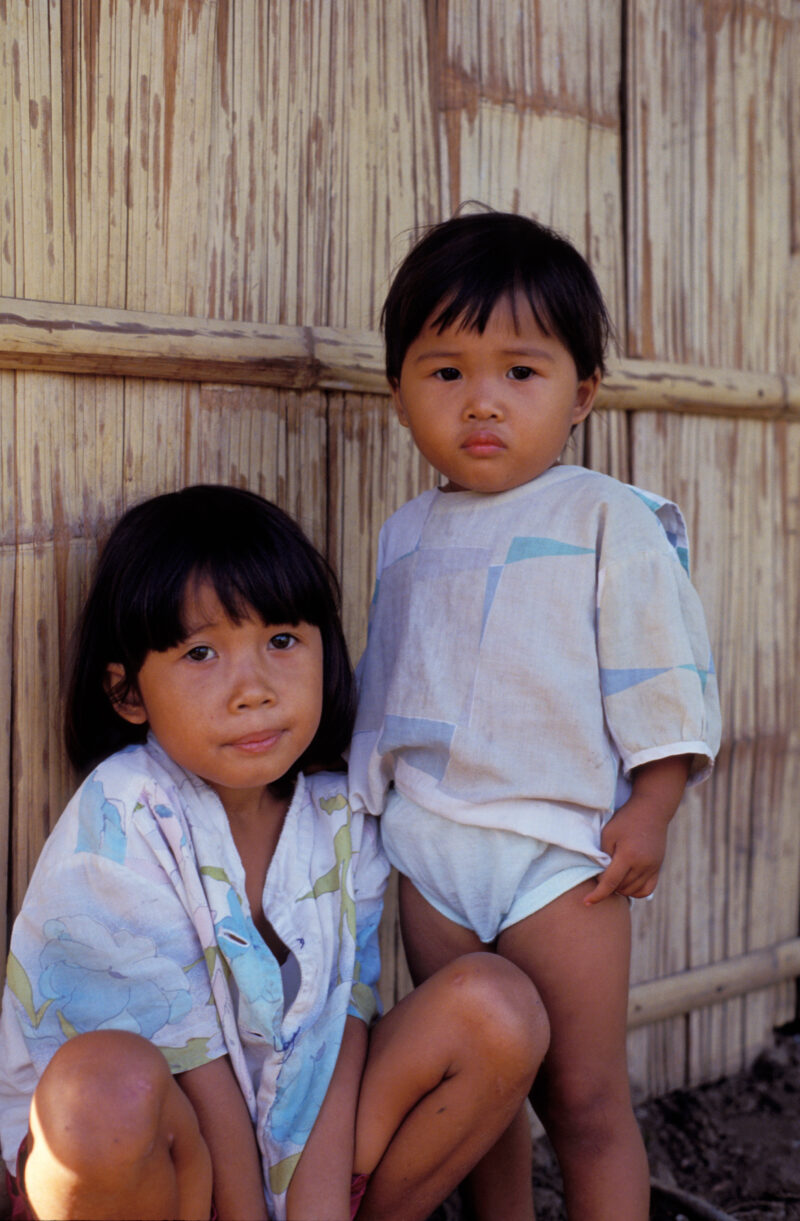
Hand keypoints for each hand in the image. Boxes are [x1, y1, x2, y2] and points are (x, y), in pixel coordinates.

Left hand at [583, 755, 690, 906]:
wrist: (651, 811)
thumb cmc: (625, 820)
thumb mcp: (608, 834)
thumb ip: (603, 856)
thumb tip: (600, 877)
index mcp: (628, 855)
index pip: (610, 882)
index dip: (597, 894)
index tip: (586, 902)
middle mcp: (643, 864)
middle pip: (621, 887)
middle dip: (607, 887)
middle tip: (599, 876)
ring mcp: (653, 868)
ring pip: (633, 891)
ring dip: (620, 889)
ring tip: (611, 879)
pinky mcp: (657, 868)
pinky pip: (646, 890)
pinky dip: (635, 891)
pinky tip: (625, 884)